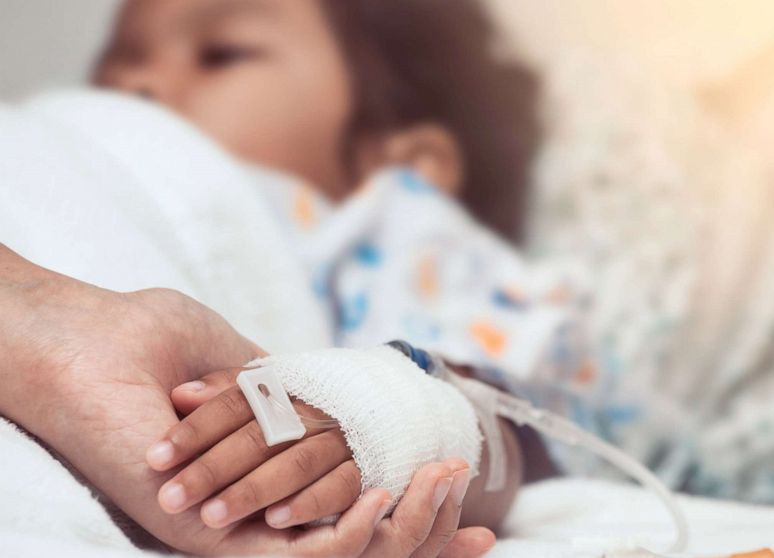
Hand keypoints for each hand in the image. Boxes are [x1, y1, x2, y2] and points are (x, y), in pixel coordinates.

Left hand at [0, 246, 493, 555]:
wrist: (74, 344)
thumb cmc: (144, 339)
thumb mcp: (236, 361)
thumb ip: (282, 387)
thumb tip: (329, 395)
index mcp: (260, 465)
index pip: (348, 494)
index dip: (410, 507)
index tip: (464, 491)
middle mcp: (252, 504)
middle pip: (356, 535)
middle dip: (427, 539)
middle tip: (480, 521)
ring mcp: (235, 522)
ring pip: (339, 552)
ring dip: (404, 535)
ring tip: (449, 491)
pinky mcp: (214, 532)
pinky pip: (302, 554)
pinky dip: (349, 537)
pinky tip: (386, 501)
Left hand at [149, 369, 357, 528]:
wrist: (381, 407)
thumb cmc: (302, 406)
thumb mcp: (265, 387)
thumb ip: (224, 391)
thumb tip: (179, 395)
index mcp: (284, 386)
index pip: (235, 402)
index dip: (195, 429)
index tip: (154, 457)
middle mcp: (313, 410)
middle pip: (261, 436)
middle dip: (213, 468)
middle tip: (169, 497)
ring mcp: (341, 439)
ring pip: (297, 463)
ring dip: (253, 490)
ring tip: (211, 515)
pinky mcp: (364, 468)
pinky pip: (340, 487)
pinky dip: (308, 503)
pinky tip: (274, 520)